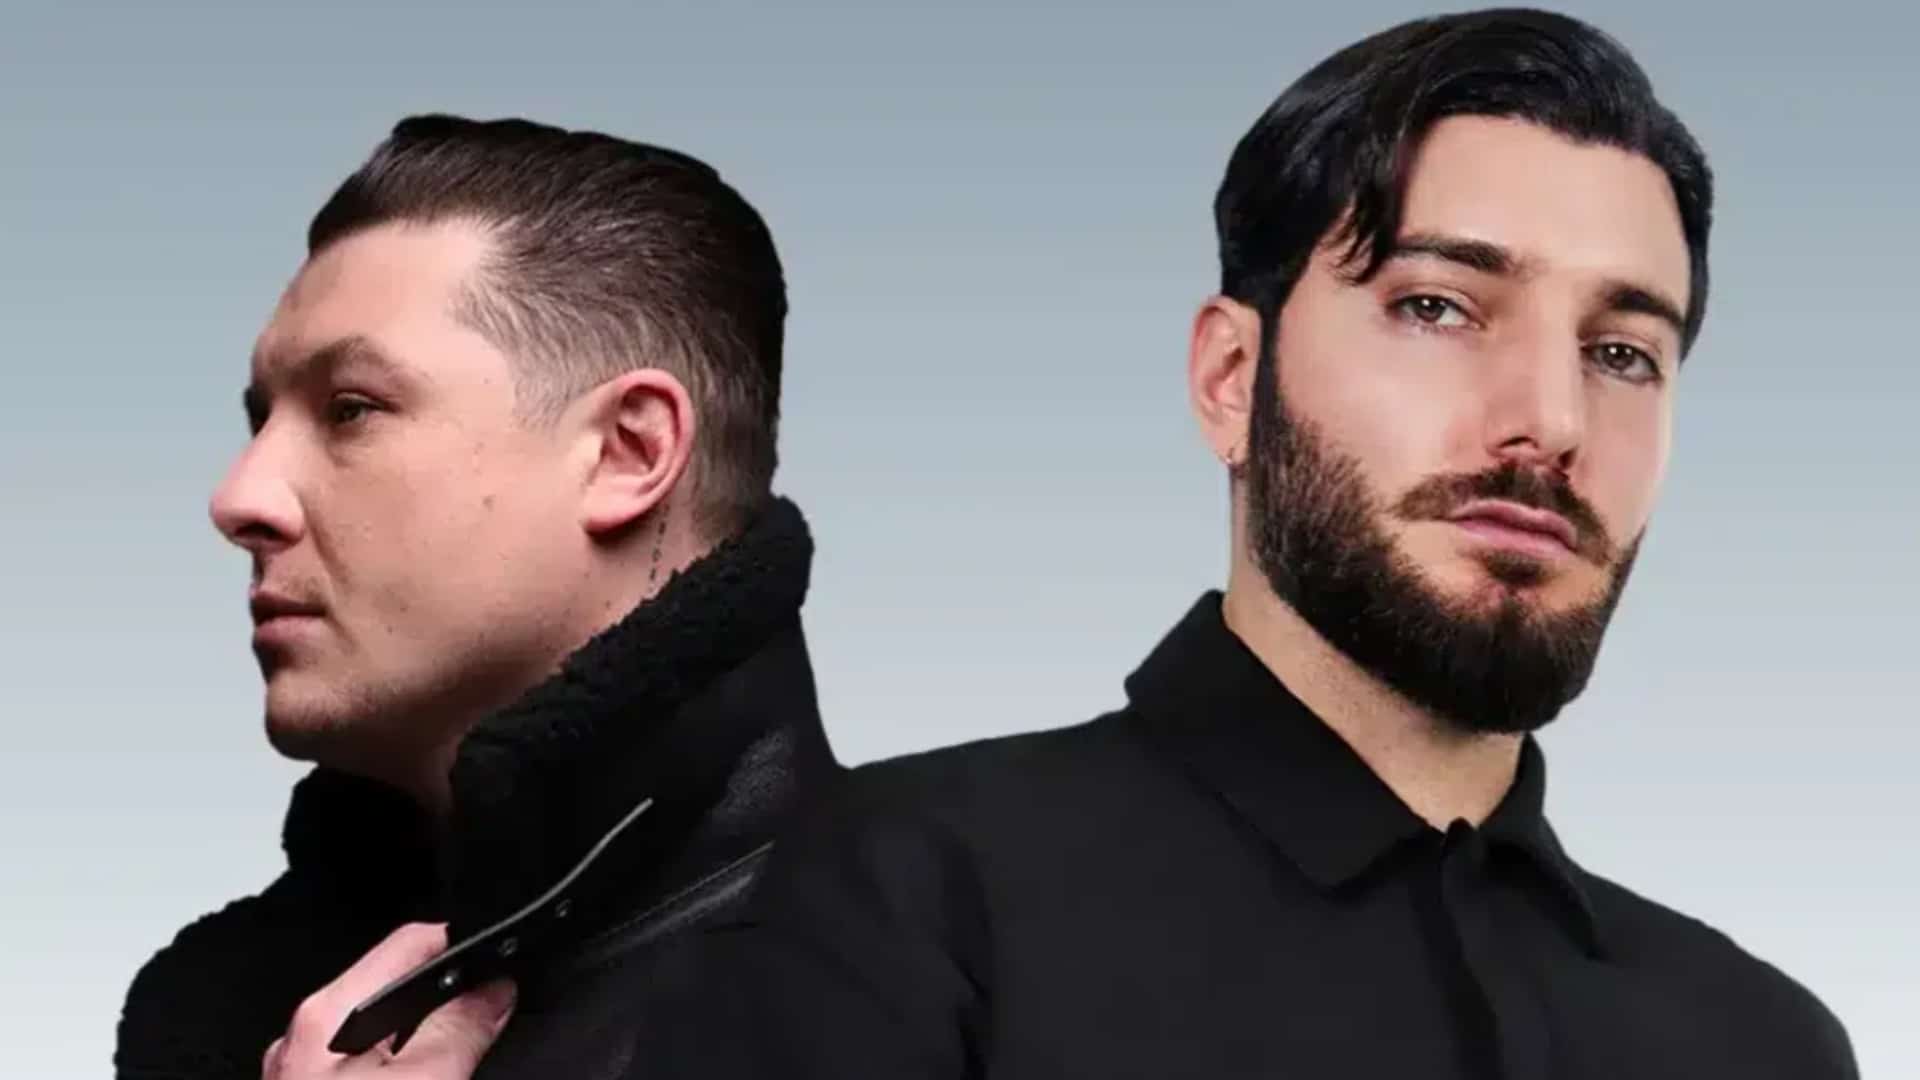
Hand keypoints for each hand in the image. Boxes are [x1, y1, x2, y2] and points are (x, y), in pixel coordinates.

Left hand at [262, 923, 514, 1078]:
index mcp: (326, 1017)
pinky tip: (421, 1077)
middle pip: (392, 986)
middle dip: (447, 992)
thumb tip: (494, 990)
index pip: (406, 944)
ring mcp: (302, 1074)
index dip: (463, 946)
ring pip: (377, 1032)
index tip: (502, 962)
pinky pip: (362, 1065)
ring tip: (468, 1043)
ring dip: (423, 1033)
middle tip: (496, 1008)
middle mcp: (302, 1040)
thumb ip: (460, 1032)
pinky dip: (398, 1066)